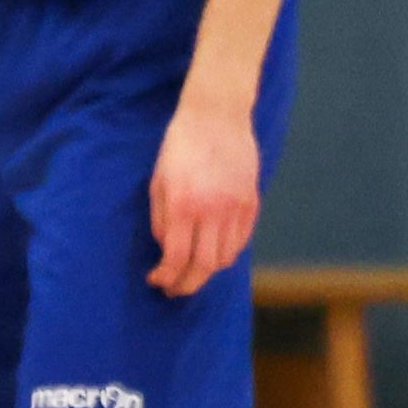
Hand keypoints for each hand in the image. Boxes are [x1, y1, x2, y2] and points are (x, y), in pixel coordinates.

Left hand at [149, 101, 263, 294]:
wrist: (216, 118)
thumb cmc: (179, 148)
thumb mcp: (158, 182)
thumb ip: (161, 219)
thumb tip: (166, 250)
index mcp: (183, 205)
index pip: (176, 257)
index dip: (166, 276)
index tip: (156, 280)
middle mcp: (212, 211)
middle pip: (204, 266)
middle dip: (187, 284)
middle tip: (174, 289)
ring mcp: (236, 208)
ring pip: (225, 257)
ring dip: (207, 272)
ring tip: (192, 274)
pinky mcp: (252, 203)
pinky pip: (241, 241)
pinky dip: (227, 254)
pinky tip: (212, 254)